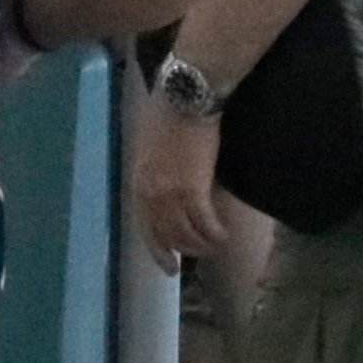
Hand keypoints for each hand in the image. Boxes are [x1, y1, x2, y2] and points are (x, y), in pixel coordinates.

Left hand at [131, 93, 229, 269]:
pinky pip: (204, 222)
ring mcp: (170, 193)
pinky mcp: (193, 189)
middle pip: (167, 235)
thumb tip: (168, 186)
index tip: (169, 265)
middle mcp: (150, 193)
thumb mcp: (150, 146)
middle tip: (200, 258)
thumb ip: (154, 171)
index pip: (145, 227)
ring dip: (202, 244)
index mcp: (138, 182)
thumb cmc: (169, 112)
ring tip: (216, 245)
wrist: (185, 97)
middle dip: (183, 251)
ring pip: (186, 233)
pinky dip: (215, 232)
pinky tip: (224, 234)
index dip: (158, 249)